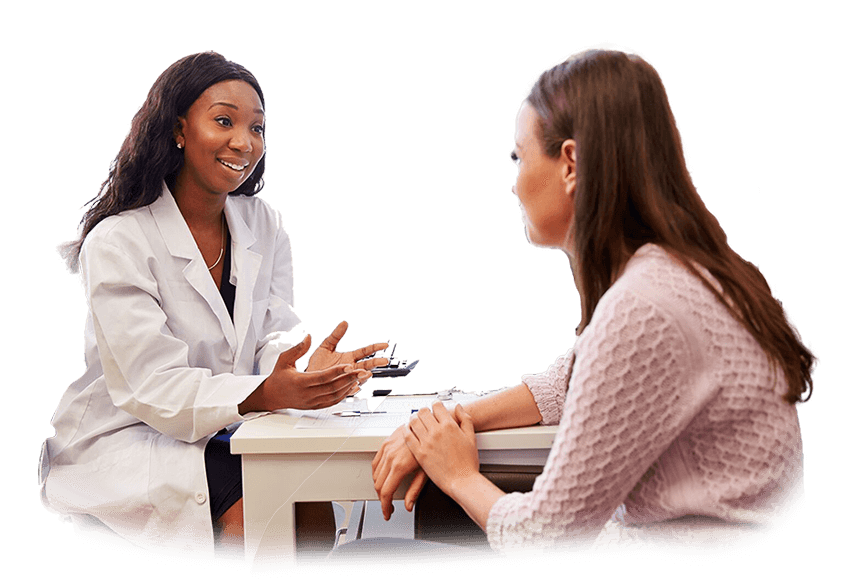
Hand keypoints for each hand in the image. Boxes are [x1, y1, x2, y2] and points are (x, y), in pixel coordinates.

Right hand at [243, 334, 365, 411]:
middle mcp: (307, 394)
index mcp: (300, 382)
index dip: (337, 371)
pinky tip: (352, 387)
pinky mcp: (315, 406)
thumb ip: (297, 349)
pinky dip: (344, 394)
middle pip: (332, 387)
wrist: (271, 396)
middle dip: (349, 378)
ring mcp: (312, 402)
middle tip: (363, 371)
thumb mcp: (283, 360)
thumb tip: (308, 337)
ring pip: (335, 395)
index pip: (322, 377)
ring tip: (361, 377)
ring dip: (349, 386)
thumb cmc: (278, 377)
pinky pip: (333, 401)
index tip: (349, 365)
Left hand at [306, 321, 388, 387]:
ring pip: (360, 378)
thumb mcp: (326, 346)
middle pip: (366, 365)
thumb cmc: (317, 364)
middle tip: (384, 361)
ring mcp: (347, 379)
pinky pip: (349, 390)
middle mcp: (351, 369)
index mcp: (350, 358)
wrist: (307, 378)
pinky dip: (353, 388)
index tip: (385, 344)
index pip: (365, 351)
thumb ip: (335, 335)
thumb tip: (344, 322)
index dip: (375, 347)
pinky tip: (355, 386)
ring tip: (367, 373)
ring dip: (364, 376)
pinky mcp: (341, 389)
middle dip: (376, 363)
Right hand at [372, 426, 429, 520]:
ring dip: (379, 486)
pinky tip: (383, 476)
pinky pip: (376, 461)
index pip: (385, 492)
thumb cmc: (434, 445)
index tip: (388, 513)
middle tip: (389, 506)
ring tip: (387, 493)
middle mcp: (390, 457)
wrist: (431, 424)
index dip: (385, 507)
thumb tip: (409, 505)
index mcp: (399, 466)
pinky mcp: (386, 442)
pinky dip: (377, 472)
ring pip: (375, 473)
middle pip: (378, 484)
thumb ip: (415, 490)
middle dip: (382, 498)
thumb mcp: (427, 471)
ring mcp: (387, 448)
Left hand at [404, 402, 478, 498]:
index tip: (435, 408)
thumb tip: (458, 407)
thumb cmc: (468, 463)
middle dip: (424, 411)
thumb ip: (465, 419)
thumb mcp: (471, 437)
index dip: (435, 405)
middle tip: (424, 415)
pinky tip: (408, 431)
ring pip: (413, 422)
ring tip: (415, 421)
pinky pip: (408, 437)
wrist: (462, 482)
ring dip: (413, 419)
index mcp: (450, 426)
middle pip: (423, 412)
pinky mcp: (419, 453)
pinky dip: (406, 431)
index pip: (437, 406)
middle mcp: (437, 432)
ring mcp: (427, 442)